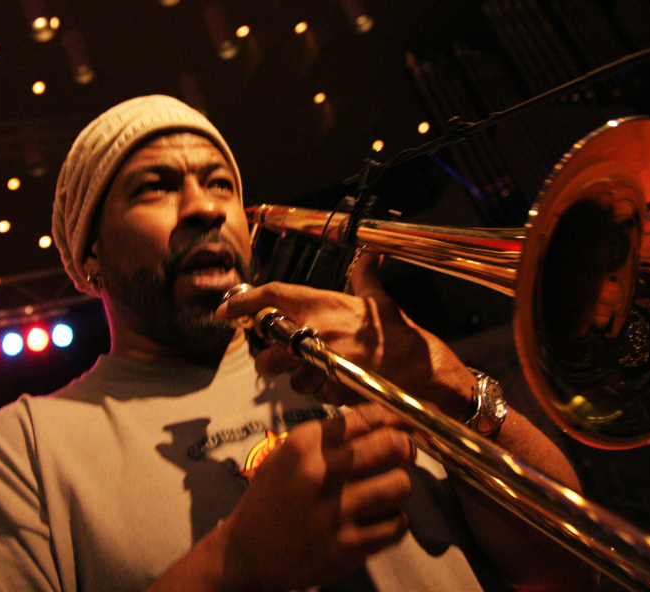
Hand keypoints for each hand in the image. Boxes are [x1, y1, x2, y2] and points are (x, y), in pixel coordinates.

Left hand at [216, 254, 475, 417]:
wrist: (422, 372)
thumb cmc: (399, 336)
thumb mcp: (380, 302)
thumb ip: (366, 278)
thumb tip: (371, 256)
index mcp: (324, 304)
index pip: (273, 296)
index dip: (245, 303)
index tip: (226, 311)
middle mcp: (317, 330)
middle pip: (270, 345)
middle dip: (269, 356)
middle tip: (275, 357)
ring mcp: (321, 361)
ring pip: (287, 374)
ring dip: (296, 377)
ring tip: (316, 372)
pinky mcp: (328, 388)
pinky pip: (309, 393)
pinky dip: (317, 391)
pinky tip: (333, 384)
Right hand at [217, 404, 414, 590]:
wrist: (246, 555)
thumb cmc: (271, 499)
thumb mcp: (288, 455)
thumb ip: (330, 438)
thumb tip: (382, 421)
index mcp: (304, 446)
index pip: (366, 417)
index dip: (392, 418)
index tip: (401, 423)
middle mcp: (321, 474)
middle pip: (392, 446)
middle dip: (404, 447)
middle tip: (403, 454)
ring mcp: (336, 513)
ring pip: (400, 485)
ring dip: (399, 485)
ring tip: (387, 488)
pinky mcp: (348, 548)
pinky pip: (396, 525)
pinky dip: (395, 520)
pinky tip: (381, 518)